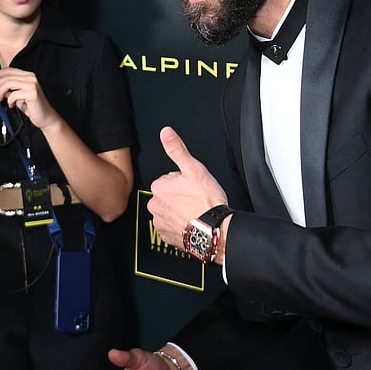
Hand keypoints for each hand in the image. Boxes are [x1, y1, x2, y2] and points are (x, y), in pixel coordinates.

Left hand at [0, 66, 60, 130]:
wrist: (46, 117)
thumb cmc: (33, 108)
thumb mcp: (18, 97)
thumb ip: (9, 91)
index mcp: (28, 76)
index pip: (9, 70)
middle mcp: (30, 78)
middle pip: (7, 76)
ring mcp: (32, 84)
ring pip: (8, 83)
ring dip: (0, 92)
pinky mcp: (32, 93)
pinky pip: (14, 94)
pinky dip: (9, 100)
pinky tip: (11, 105)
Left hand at [147, 126, 227, 250]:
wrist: (215, 230)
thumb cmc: (207, 201)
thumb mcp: (193, 168)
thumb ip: (177, 149)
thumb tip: (166, 132)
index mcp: (159, 187)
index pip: (168, 179)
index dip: (182, 182)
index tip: (192, 187)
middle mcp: (154, 205)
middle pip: (167, 196)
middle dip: (179, 197)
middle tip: (195, 199)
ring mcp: (160, 222)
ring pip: (169, 211)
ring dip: (179, 211)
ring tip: (195, 212)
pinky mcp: (166, 236)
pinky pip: (171, 227)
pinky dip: (180, 225)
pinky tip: (192, 223)